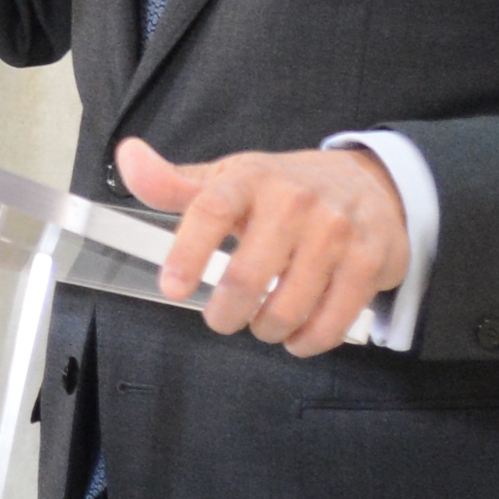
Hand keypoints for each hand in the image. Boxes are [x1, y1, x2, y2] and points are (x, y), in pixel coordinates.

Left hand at [117, 137, 406, 357]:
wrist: (371, 183)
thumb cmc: (285, 188)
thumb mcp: (228, 179)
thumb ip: (173, 184)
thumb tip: (127, 156)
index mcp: (252, 179)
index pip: (210, 210)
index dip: (186, 253)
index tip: (172, 288)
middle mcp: (296, 201)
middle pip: (246, 275)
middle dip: (226, 313)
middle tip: (222, 319)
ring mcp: (336, 232)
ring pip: (287, 308)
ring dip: (266, 329)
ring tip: (262, 323)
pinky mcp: (368, 263)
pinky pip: (331, 322)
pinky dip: (307, 341)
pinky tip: (297, 336)